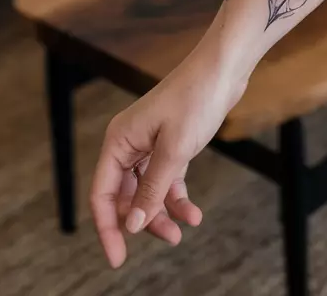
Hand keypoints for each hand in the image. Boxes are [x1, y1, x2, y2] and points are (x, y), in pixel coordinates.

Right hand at [89, 40, 246, 267]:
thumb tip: (131, 225)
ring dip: (163, 212)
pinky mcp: (170, 144)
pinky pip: (166, 179)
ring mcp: (149, 144)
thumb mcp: (174, 150)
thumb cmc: (196, 99)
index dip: (108, 228)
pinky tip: (193, 213)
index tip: (118, 259)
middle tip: (169, 240)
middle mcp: (129, 143)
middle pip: (125, 196)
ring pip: (147, 191)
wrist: (224, 68)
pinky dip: (177, 197)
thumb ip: (151, 190)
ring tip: (184, 229)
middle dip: (144, 221)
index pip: (102, 194)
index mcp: (119, 140)